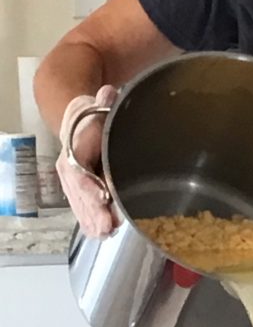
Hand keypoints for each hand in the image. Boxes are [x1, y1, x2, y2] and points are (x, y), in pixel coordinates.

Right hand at [56, 85, 117, 238]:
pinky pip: (82, 208)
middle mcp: (69, 168)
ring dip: (92, 221)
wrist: (78, 120)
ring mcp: (73, 182)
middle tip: (108, 226)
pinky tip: (100, 234)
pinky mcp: (80, 190)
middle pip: (79, 194)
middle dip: (93, 212)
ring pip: (80, 204)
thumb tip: (108, 92)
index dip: (89, 186)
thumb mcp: (98, 105)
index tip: (103, 197)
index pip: (78, 170)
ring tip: (105, 233)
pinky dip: (90, 222)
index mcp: (73, 148)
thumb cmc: (92, 115)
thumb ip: (105, 101)